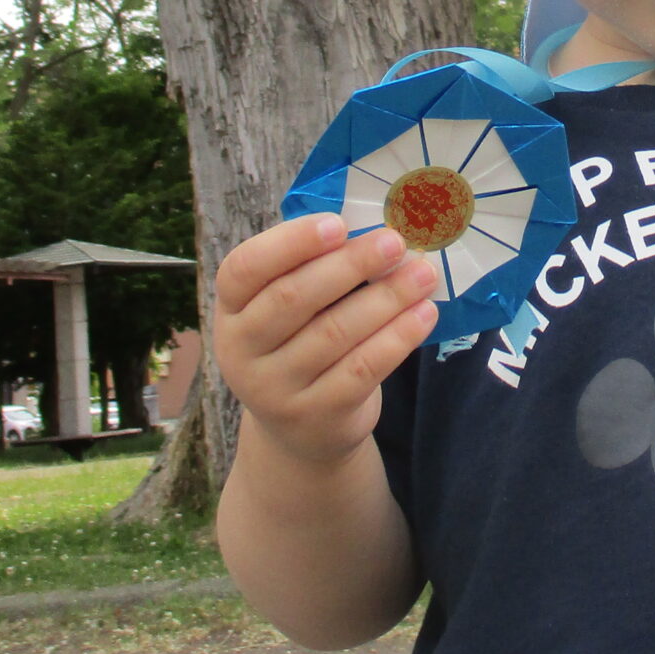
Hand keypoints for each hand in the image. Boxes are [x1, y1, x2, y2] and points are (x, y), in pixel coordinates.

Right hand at [215, 214, 437, 470]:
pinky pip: (362, 369)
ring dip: (386, 297)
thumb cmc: (299, 342)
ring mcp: (275, 389)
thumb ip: (312, 267)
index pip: (244, 268)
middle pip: (293, 298)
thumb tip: (374, 226)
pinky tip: (424, 314)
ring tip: (423, 273)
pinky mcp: (317, 415)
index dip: (290, 243)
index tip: (337, 223)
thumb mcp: (287, 307)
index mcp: (230, 308)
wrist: (300, 429)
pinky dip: (397, 338)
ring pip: (334, 333)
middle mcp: (241, 350)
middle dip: (350, 264)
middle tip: (395, 241)